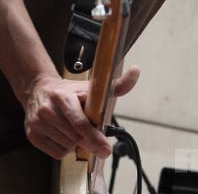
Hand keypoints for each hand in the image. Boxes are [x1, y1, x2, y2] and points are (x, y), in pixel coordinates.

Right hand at [24, 66, 139, 159]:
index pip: (80, 123)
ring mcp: (38, 124)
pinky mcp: (32, 135)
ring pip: (68, 147)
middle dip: (89, 140)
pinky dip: (66, 149)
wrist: (39, 90)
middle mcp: (48, 110)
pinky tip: (65, 135)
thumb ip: (116, 84)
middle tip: (95, 137)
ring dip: (77, 143)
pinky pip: (57, 153)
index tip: (106, 149)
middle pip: (76, 137)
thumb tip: (136, 72)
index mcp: (63, 97)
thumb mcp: (91, 86)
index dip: (95, 137)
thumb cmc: (69, 91)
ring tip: (74, 128)